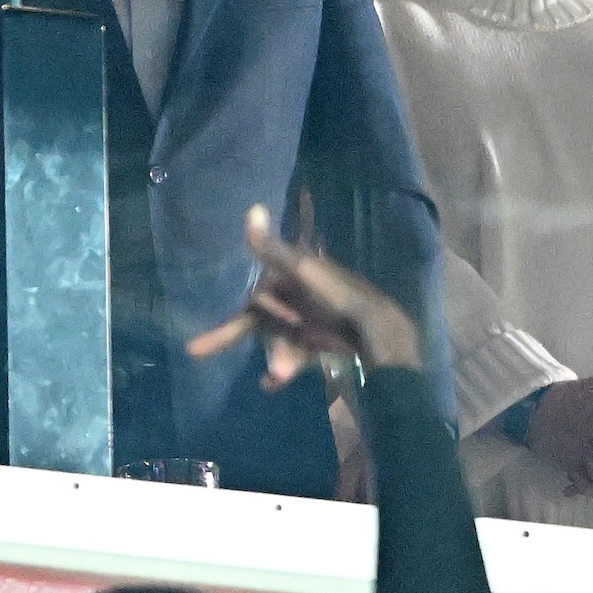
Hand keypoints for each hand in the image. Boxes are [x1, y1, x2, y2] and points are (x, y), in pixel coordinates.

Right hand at [189, 203, 421, 387]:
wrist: (393, 345)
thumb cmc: (347, 306)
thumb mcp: (307, 274)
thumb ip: (274, 249)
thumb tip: (250, 209)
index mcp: (297, 274)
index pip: (253, 293)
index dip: (231, 317)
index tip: (199, 346)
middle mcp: (302, 294)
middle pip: (262, 318)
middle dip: (245, 339)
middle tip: (202, 352)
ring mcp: (314, 319)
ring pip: (279, 337)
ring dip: (274, 355)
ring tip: (276, 377)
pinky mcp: (326, 341)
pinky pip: (296, 353)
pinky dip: (284, 366)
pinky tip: (273, 383)